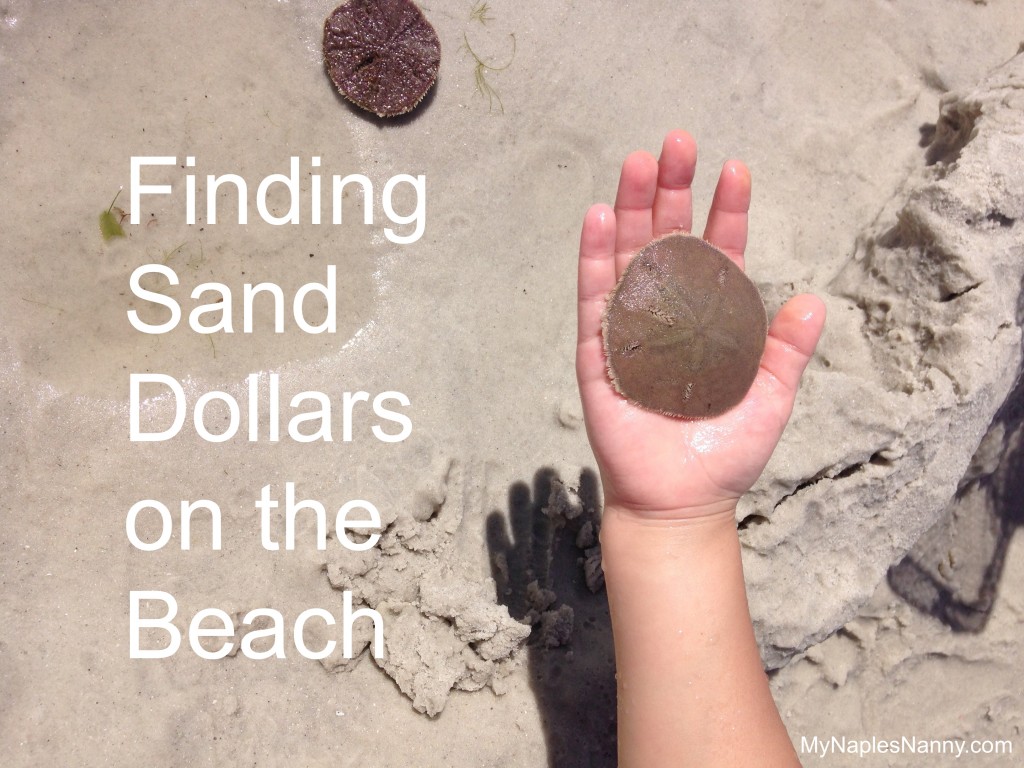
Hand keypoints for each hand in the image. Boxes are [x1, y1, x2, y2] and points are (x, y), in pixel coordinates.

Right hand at [576, 130, 825, 519]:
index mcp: (708, 320)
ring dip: (631, 209)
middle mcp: (667, 313)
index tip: (735, 169)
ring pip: (628, 256)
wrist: (680, 500)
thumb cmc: (725, 453)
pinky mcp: (598, 350)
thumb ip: (786, 351)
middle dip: (672, 190)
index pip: (717, 253)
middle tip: (677, 142)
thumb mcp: (769, 398)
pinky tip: (598, 216)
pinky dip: (594, 256)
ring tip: (638, 163)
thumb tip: (814, 300)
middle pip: (666, 239)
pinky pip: (594, 297)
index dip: (726, 212)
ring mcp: (629, 327)